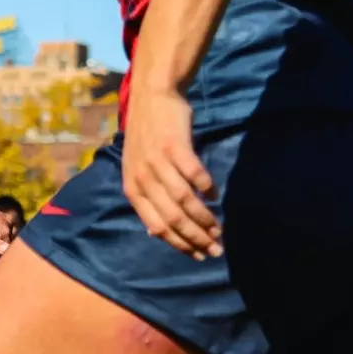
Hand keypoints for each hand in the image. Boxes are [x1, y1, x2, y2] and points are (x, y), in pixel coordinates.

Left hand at [121, 86, 220, 258]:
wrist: (151, 98)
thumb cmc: (147, 138)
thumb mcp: (137, 171)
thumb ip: (146, 199)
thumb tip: (155, 233)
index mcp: (132, 189)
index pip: (157, 226)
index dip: (179, 244)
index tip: (198, 255)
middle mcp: (143, 178)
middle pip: (172, 217)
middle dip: (196, 238)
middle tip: (216, 249)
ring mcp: (158, 162)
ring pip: (184, 200)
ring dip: (205, 218)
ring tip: (220, 228)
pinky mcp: (175, 146)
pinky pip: (194, 174)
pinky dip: (206, 188)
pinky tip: (214, 195)